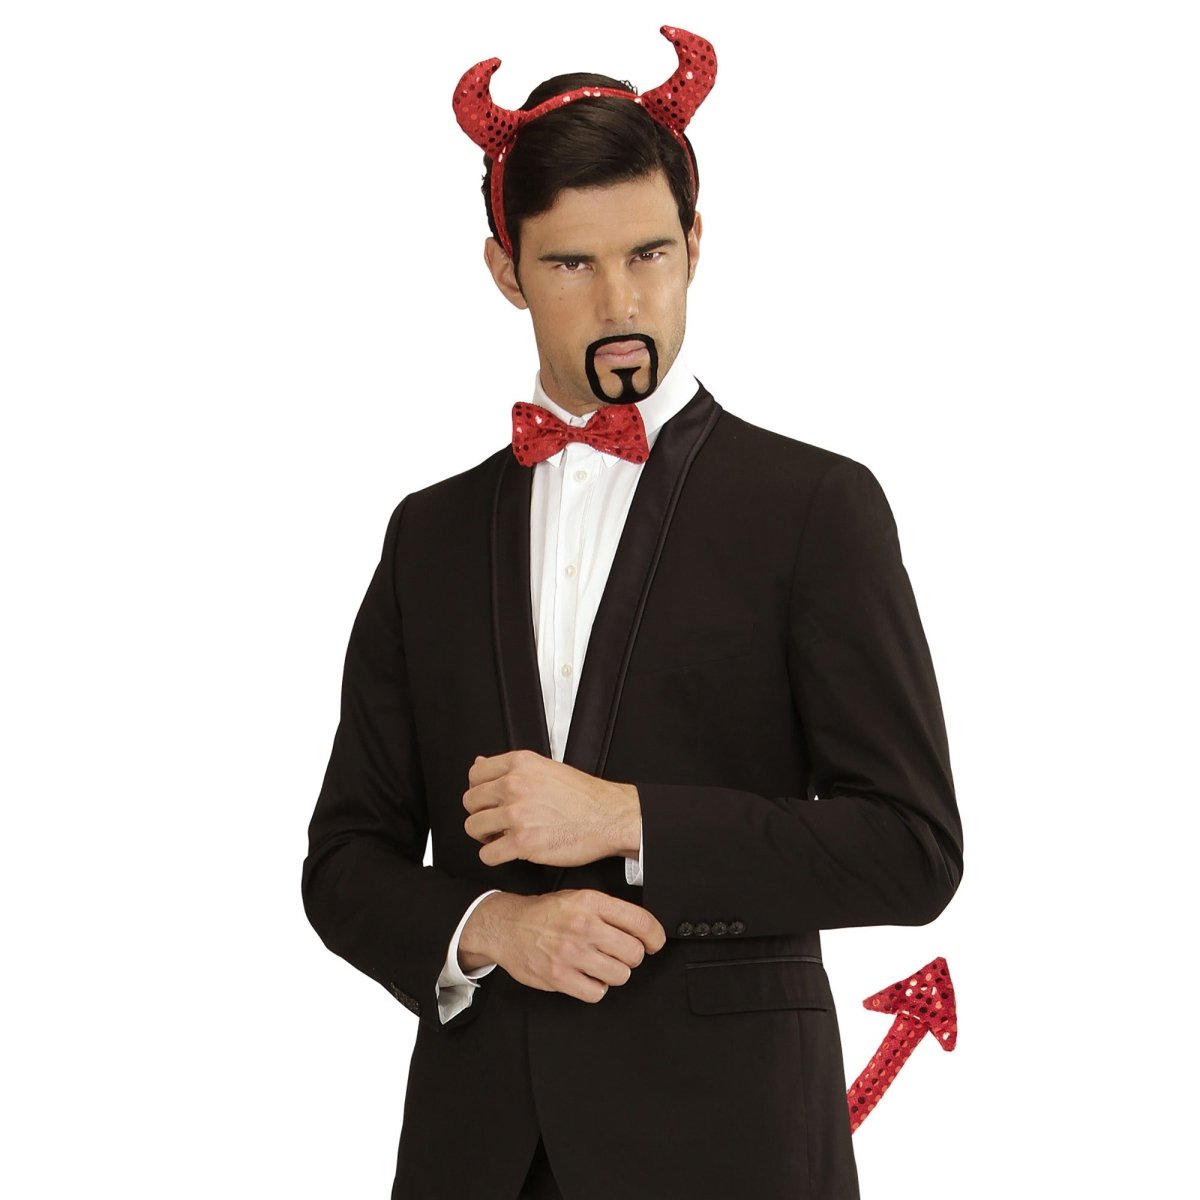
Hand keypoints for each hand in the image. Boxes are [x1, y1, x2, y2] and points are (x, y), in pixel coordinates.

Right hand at [458, 889, 665, 1002]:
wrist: (507, 926)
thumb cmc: (545, 913)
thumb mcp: (578, 898)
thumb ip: (609, 911)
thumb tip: (643, 930)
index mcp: (591, 902)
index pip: (640, 922)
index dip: (655, 936)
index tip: (654, 943)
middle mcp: (583, 926)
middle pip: (633, 952)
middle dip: (631, 956)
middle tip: (620, 953)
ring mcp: (571, 953)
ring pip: (620, 975)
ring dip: (614, 973)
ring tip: (601, 964)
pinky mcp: (559, 977)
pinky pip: (597, 992)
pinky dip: (596, 988)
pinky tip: (587, 976)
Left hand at [463, 749, 639, 867]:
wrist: (609, 817)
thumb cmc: (583, 796)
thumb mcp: (544, 768)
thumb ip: (511, 768)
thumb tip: (479, 764)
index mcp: (519, 764)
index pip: (474, 776)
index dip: (480, 791)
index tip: (489, 801)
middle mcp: (514, 785)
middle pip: (470, 802)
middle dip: (481, 814)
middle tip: (496, 821)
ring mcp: (517, 814)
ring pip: (473, 828)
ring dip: (485, 836)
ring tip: (502, 836)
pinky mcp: (522, 842)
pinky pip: (487, 854)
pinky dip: (494, 856)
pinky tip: (508, 851)